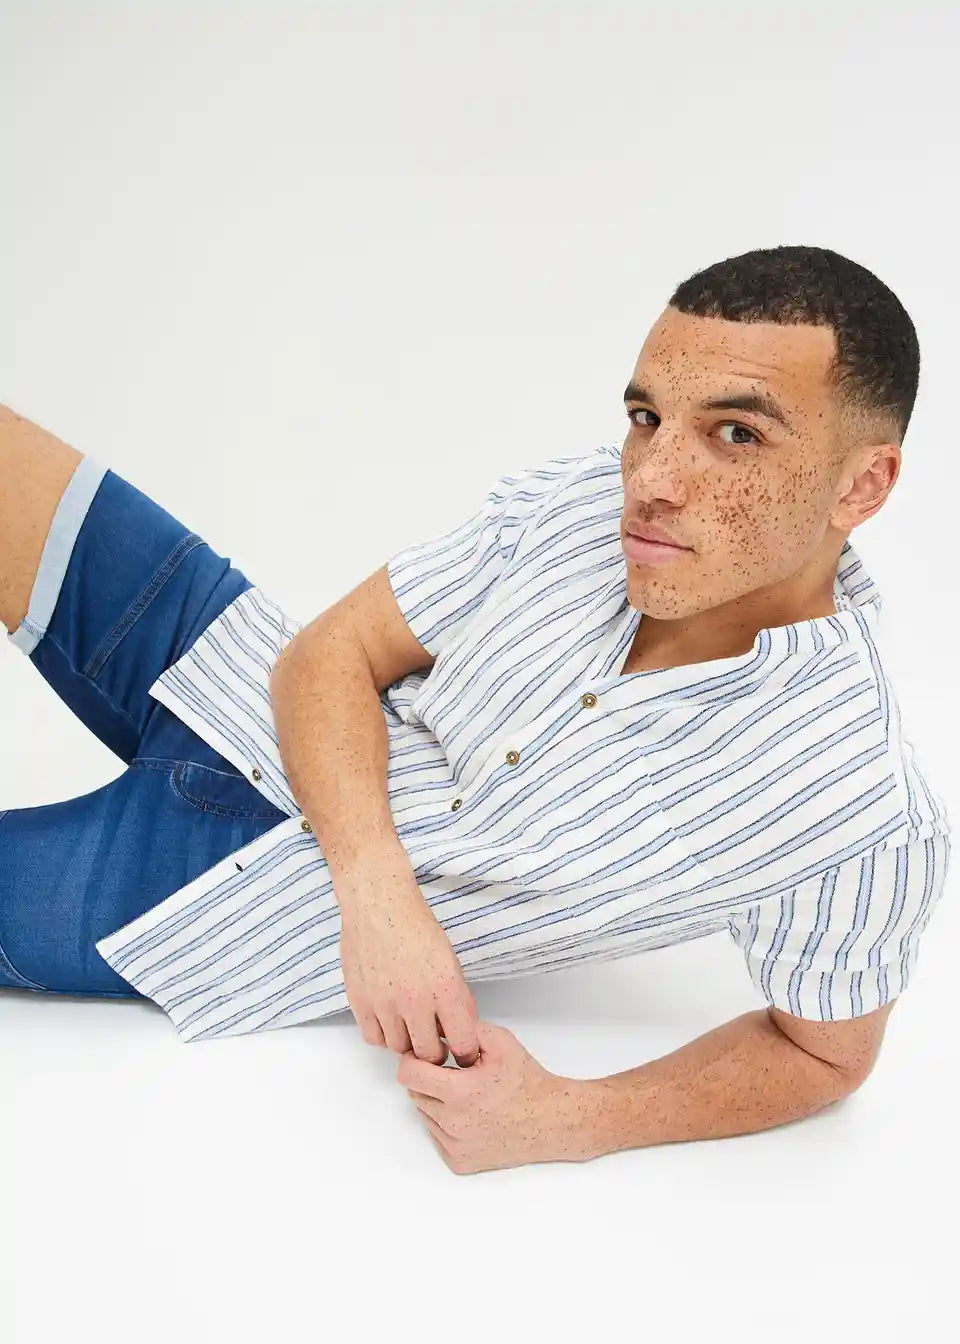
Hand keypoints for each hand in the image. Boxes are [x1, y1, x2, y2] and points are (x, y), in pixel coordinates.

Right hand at [337, 875, 479, 1066]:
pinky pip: (374, 1038)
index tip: (463, 1052)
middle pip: (428, 1054)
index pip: (462, 1042)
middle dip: (435, 1050)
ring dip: (407, 1041)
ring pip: (399, 1048)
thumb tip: (461, 1028)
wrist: (379, 905)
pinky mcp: (359, 1002)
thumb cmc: (416, 927)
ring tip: (410, 1022)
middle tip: (435, 1041)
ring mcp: (384, 1004)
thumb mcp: (450, 961)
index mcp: (444, 988)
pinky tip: (389, 1017)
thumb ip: (458, 998)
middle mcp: (414, 1001)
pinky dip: (383, 1034)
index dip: (465, 1051)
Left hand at [398, 1020, 585, 1174]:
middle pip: (415, 1093)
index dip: (413, 1060)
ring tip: (468, 1095)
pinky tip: (471, 1115)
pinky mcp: (459, 1161)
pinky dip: (446, 1124)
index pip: (409, 1075)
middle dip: (429, 1080)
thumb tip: (436, 1028)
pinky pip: (436, 1136)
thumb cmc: (529, 1084)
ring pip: (425, 1115)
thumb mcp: (499, 1041)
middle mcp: (455, 1123)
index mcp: (461, 1092)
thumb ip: (464, 1029)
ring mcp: (456, 1146)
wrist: (551, 1120)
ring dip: (437, 1102)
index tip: (424, 1056)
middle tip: (455, 1074)